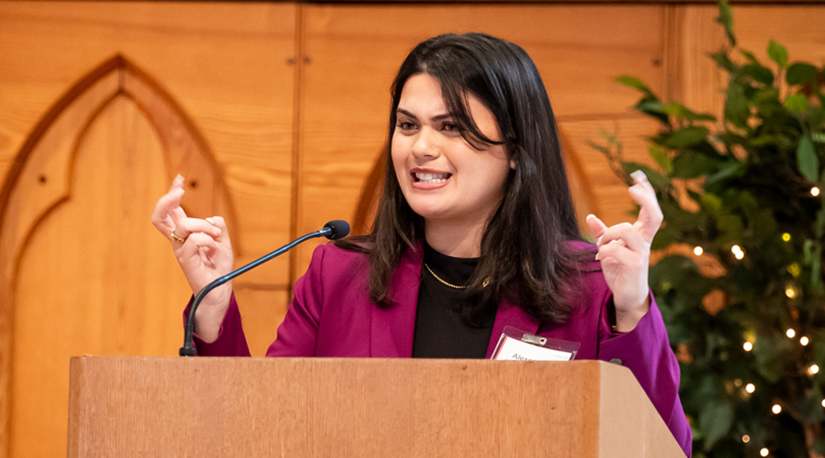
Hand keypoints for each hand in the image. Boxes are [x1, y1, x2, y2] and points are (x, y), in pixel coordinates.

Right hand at [151, 175, 233, 316]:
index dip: (172, 193)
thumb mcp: (222, 241)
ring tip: (215, 235)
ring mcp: (180, 250)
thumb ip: (217, 226)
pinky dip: (208, 240)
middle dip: (166, 200)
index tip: (179, 179)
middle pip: (159, 217)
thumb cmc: (219, 266)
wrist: (220, 290)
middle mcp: (178, 240)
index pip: (171, 211)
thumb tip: (211, 220)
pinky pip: (194, 241)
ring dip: (203, 225)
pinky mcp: (185, 260)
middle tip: (179, 191)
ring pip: (184, 225)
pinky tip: (214, 248)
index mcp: (185, 233)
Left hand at [586, 171, 662, 331]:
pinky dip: (603, 250)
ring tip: (601, 244)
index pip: (650, 210)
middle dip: (646, 199)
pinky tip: (599, 257)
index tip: (637, 176)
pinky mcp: (635, 265)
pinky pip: (616, 249)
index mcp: (641, 235)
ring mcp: (641, 253)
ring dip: (609, 233)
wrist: (626, 296)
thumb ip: (602, 233)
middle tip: (632, 187)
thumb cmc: (620, 270)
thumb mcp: (608, 248)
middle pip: (654, 215)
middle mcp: (645, 242)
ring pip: (627, 229)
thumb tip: (590, 217)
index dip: (647, 193)